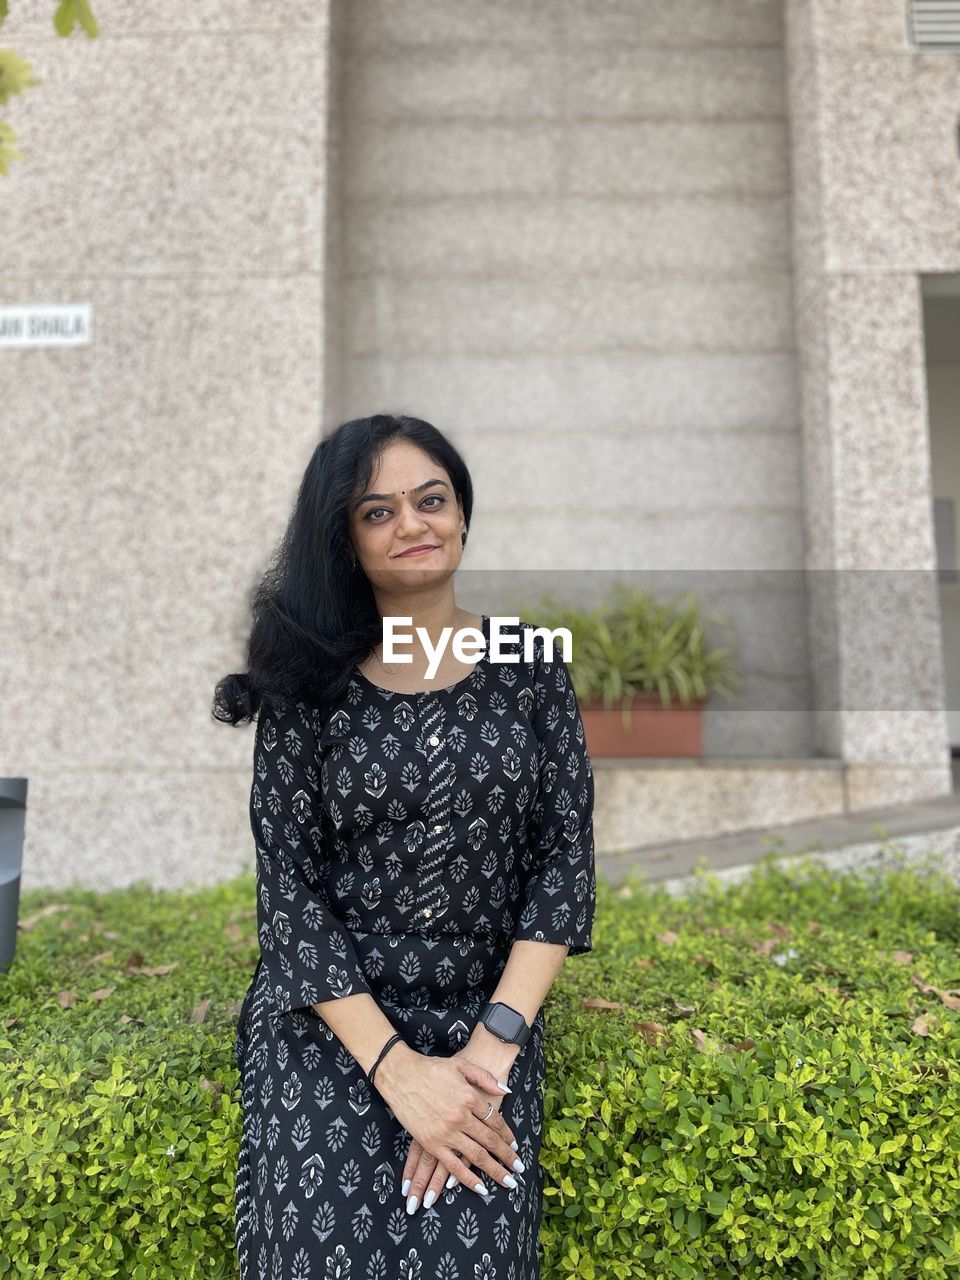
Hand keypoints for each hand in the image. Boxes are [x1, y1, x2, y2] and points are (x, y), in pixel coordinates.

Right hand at [398, 1045, 521, 1214]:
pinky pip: (453, 1166)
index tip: (515, 1146)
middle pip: (490, 1141)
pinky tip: (481, 1188)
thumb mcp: (461, 1065)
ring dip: (495, 1171)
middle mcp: (461, 1117)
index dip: (507, 1135)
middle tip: (519, 1170)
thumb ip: (485, 1078)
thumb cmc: (431, 1068)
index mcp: (469, 1097)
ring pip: (477, 1156)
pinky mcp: (431, 1143)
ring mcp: (446, 1132)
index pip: (495, 1121)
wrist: (401, 1075)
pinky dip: (468, 1179)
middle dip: (507, 1157)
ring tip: (509, 1182)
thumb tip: (505, 1091)